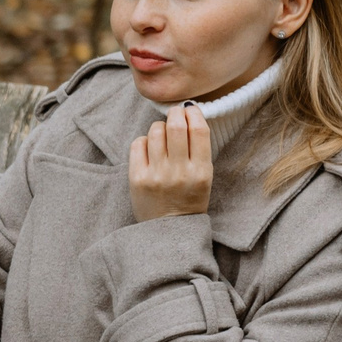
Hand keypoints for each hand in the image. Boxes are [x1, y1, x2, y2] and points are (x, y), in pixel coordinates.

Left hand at [129, 103, 212, 220]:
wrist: (168, 231)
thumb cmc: (188, 198)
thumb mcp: (204, 176)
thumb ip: (198, 148)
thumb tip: (188, 112)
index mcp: (201, 172)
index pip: (199, 130)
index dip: (194, 113)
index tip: (190, 110)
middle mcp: (179, 173)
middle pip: (175, 126)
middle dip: (175, 113)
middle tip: (175, 113)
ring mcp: (156, 175)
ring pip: (155, 132)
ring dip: (159, 127)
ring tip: (162, 134)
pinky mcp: (137, 178)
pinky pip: (138, 144)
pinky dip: (144, 141)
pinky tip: (149, 148)